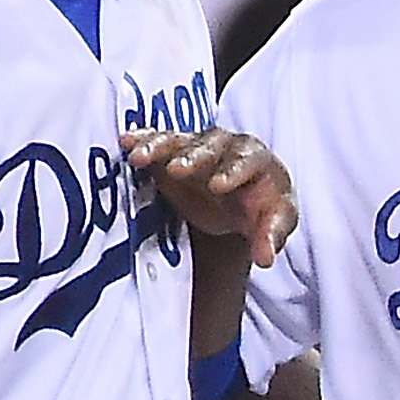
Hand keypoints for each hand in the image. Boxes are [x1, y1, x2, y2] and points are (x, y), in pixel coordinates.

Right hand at [125, 128, 297, 265]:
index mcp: (257, 161)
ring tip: (139, 158)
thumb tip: (265, 258)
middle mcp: (227, 146)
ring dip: (160, 147)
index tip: (217, 187)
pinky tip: (127, 142)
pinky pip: (157, 141)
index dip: (233, 172)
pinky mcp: (173, 150)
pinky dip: (142, 141)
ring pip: (180, 141)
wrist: (242, 200)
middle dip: (194, 156)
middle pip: (211, 146)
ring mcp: (198, 146)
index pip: (248, 161)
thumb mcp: (272, 222)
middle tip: (177, 170)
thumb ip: (269, 238)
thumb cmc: (260, 208)